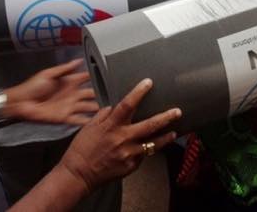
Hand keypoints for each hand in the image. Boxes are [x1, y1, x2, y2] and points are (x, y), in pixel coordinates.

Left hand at [5, 59, 99, 125]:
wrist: (21, 103)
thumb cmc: (32, 87)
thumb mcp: (49, 73)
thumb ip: (65, 68)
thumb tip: (79, 60)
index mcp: (68, 82)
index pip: (85, 79)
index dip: (95, 77)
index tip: (107, 76)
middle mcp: (71, 94)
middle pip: (90, 94)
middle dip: (100, 94)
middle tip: (112, 96)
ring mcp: (69, 106)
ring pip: (87, 107)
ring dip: (96, 108)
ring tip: (107, 110)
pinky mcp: (64, 117)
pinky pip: (77, 119)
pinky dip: (86, 121)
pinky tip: (95, 121)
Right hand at [58, 78, 180, 192]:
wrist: (78, 174)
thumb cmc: (82, 149)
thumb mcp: (90, 126)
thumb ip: (105, 114)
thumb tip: (116, 106)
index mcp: (111, 126)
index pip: (127, 105)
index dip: (139, 92)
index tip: (148, 83)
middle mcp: (123, 139)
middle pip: (150, 125)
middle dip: (166, 117)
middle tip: (177, 111)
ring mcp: (129, 154)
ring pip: (153, 144)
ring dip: (165, 137)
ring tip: (174, 132)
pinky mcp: (131, 166)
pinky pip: (143, 156)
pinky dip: (147, 150)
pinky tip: (150, 147)